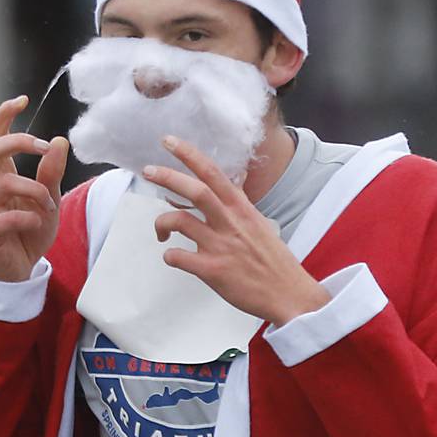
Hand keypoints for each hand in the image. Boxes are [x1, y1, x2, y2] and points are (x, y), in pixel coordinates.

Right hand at [0, 96, 68, 281]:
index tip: (22, 99)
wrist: (20, 271)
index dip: (3, 115)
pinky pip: (8, 216)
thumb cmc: (30, 234)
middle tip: (44, 148)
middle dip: (19, 142)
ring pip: (6, 182)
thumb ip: (51, 174)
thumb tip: (59, 141)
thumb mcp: (49, 201)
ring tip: (49, 208)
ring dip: (36, 191)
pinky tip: (37, 225)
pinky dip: (30, 218)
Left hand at [143, 136, 330, 326]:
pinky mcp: (213, 270)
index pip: (213, 172)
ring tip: (161, 233)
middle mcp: (230, 222)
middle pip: (194, 190)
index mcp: (242, 208)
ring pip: (180, 221)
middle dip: (167, 176)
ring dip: (161, 223)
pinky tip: (173, 257)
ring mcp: (220, 246)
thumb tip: (235, 179)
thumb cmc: (274, 261)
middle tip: (148, 171)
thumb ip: (241, 202)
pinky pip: (179, 257)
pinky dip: (170, 255)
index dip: (188, 154)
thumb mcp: (259, 223)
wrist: (288, 294)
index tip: (168, 142)